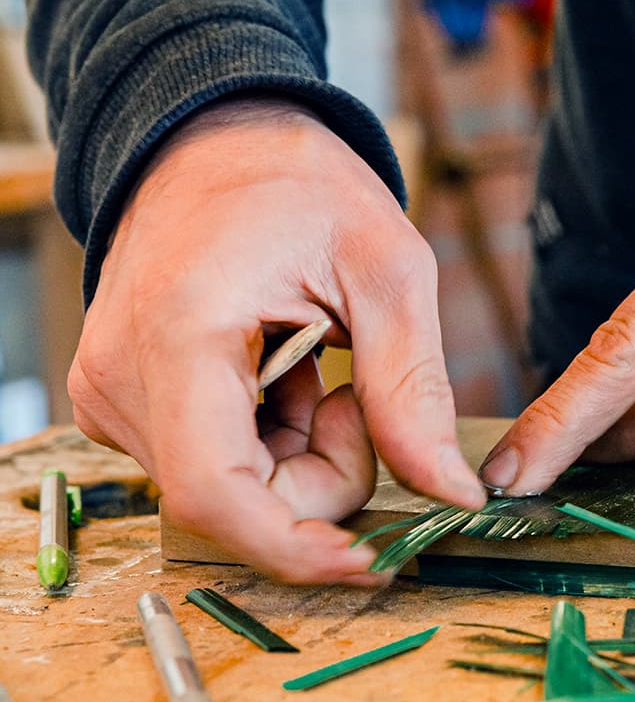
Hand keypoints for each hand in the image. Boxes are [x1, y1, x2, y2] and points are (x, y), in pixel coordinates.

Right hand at [70, 97, 484, 582]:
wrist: (219, 141)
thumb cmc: (298, 184)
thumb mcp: (387, 272)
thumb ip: (413, 392)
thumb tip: (452, 494)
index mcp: (178, 337)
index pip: (218, 495)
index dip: (299, 549)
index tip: (374, 559)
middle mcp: (124, 380)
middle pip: (238, 505)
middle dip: (324, 481)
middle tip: (359, 399)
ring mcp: (116, 395)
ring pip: (233, 494)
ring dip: (303, 458)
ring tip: (320, 367)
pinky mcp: (130, 403)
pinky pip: (218, 466)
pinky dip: (274, 443)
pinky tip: (286, 374)